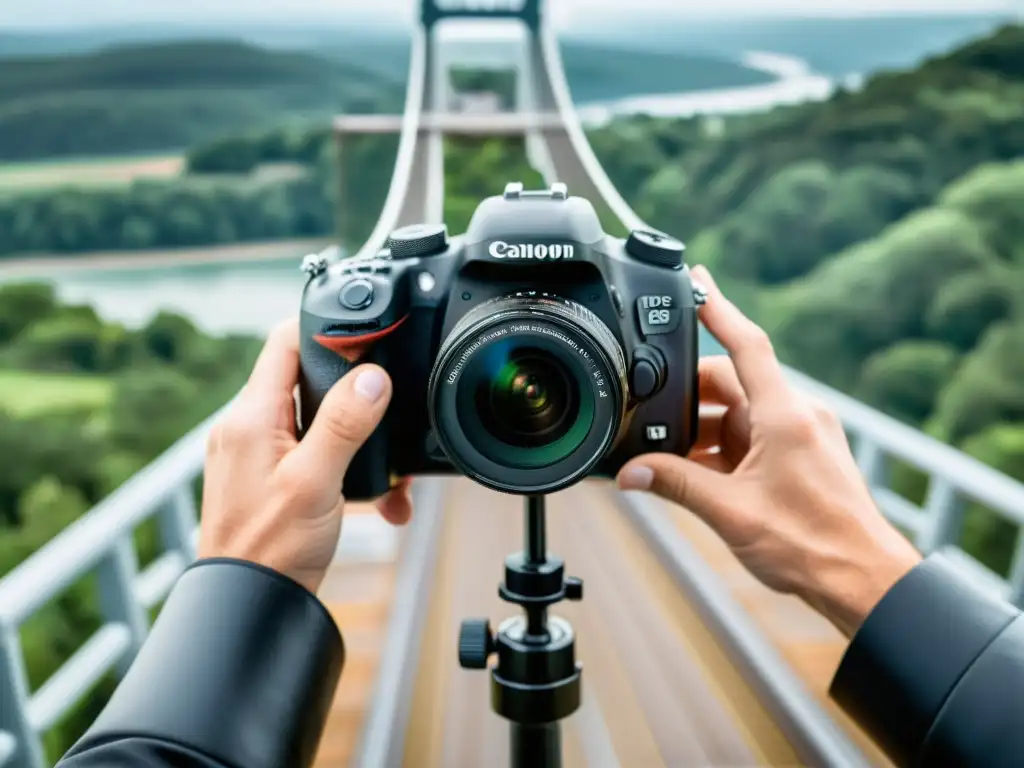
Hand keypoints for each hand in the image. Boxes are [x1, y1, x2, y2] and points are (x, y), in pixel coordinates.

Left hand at [198, 318, 411, 594]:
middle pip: (306, 379)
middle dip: (353, 393)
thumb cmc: (271, 549)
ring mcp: (254, 453)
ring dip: (356, 439)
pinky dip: (345, 468)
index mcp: (250, 416)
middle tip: (386, 408)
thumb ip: (345, 424)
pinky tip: (375, 498)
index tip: (365, 336)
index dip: (325, 329)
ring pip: (315, 421)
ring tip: (387, 472)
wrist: (247, 605)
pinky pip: (312, 455)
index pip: (284, 341)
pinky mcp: (266, 478)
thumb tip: (372, 377)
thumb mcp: (316, 480)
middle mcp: (246, 427)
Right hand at [617, 266, 921, 636]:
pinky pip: (752, 437)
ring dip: (702, 432)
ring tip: (671, 463)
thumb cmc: (812, 545)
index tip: (696, 279)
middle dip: (687, 399)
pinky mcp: (801, 454)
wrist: (861, 579)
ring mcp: (800, 434)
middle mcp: (795, 415)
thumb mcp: (730, 512)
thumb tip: (631, 473)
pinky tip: (697, 476)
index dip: (718, 309)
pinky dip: (722, 449)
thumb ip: (676, 485)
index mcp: (783, 415)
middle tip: (651, 422)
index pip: (747, 344)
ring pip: (738, 413)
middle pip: (730, 383)